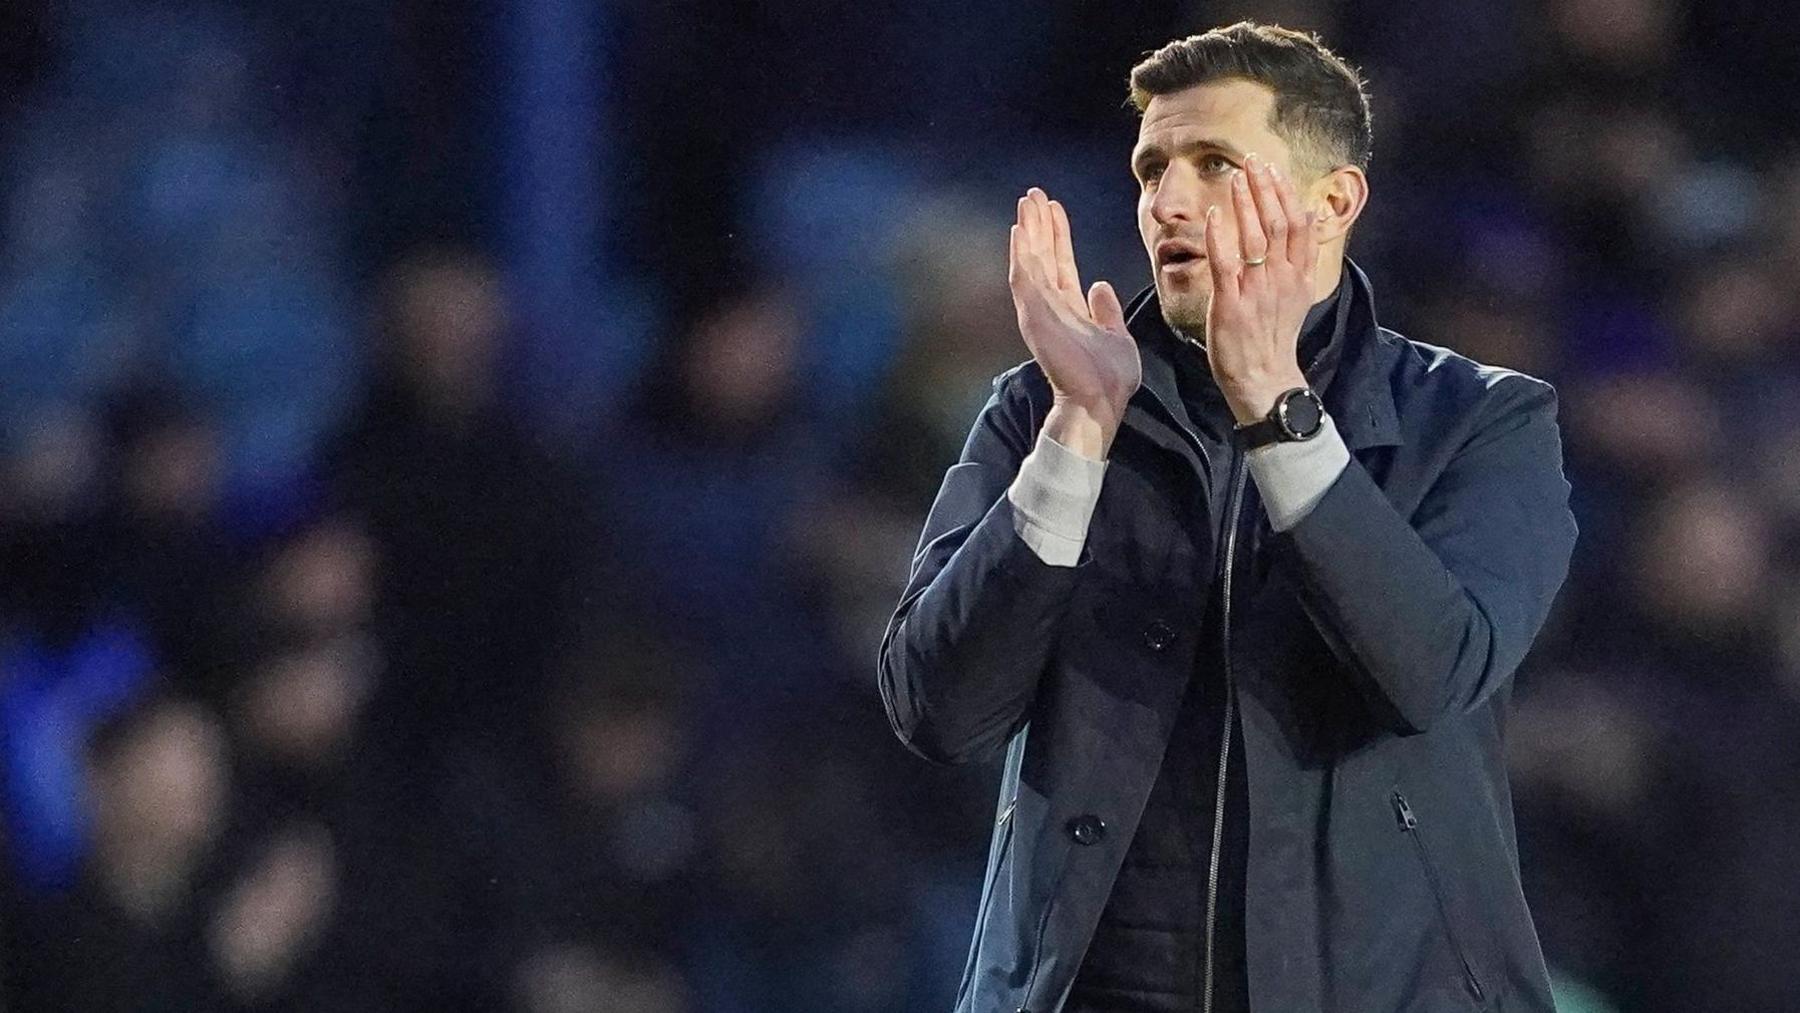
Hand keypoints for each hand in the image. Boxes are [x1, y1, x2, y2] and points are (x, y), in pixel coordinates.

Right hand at [1009, 188, 1140, 457]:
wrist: (1101, 403)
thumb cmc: (1109, 379)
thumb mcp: (1116, 335)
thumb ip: (1106, 311)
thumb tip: (1101, 286)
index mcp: (1070, 309)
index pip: (1061, 263)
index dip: (1058, 235)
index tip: (1056, 209)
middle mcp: (1051, 307)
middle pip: (1042, 255)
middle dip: (1039, 224)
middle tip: (1035, 194)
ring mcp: (1040, 311)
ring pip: (1031, 260)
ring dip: (1029, 229)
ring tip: (1028, 199)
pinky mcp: (1035, 316)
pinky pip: (1025, 277)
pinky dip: (1021, 252)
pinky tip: (1020, 228)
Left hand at [1201, 153, 1318, 424]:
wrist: (1263, 380)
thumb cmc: (1273, 337)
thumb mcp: (1297, 295)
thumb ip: (1300, 258)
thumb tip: (1309, 219)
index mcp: (1299, 276)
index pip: (1299, 224)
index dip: (1286, 194)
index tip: (1274, 169)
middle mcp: (1282, 279)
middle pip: (1278, 223)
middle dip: (1265, 188)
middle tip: (1253, 161)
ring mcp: (1257, 291)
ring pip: (1256, 237)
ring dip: (1245, 203)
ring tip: (1236, 176)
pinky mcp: (1232, 304)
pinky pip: (1226, 264)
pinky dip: (1219, 237)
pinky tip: (1212, 216)